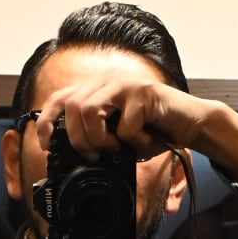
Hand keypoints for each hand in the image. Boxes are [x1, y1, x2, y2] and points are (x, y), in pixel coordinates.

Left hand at [35, 70, 237, 182]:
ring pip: (89, 110)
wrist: (190, 125)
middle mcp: (107, 80)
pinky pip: (124, 125)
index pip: (59, 99)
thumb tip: (69, 157)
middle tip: (95, 155)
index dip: (46, 122)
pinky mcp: (144, 92)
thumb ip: (94, 138)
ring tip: (116, 148)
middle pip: (72, 106)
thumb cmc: (153, 132)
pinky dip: (133, 142)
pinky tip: (146, 141)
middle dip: (78, 139)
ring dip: (99, 139)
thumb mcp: (117, 137)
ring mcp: (125, 84)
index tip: (48, 146)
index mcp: (97, 89)